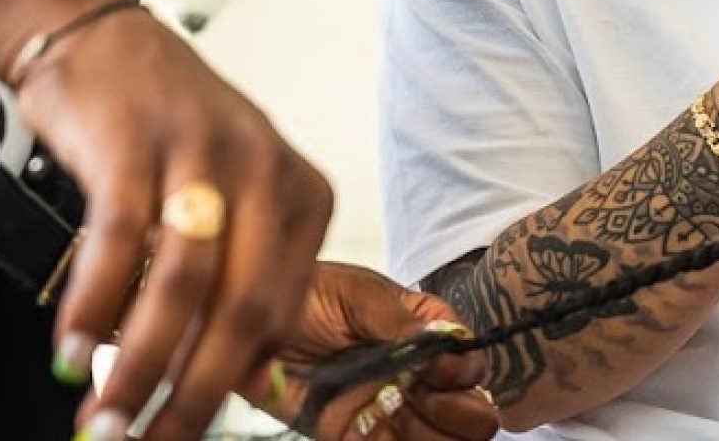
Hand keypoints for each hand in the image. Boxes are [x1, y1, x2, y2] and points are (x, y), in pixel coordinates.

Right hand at [6, 0, 332, 440]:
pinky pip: (121, 241)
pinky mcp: (139, 144)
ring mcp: (205, 155)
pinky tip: (75, 348)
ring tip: (105, 418)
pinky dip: (95, 305)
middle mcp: (265, 172)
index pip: (282, 309)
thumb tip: (237, 376)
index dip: (237, 381)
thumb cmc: (166, 131)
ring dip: (140, 363)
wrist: (99, 41)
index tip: (195, 425)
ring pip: (185, 284)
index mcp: (300, 194)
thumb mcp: (226, 197)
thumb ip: (237, 278)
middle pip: (243, 307)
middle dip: (194, 392)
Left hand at [243, 262, 497, 440]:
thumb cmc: (309, 293)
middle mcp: (416, 374)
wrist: (249, 323)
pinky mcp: (351, 433)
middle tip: (425, 399)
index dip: (464, 372)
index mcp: (427, 332)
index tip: (439, 370)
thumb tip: (439, 346)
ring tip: (396, 413)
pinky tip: (373, 428)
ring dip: (430, 434)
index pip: (469, 361)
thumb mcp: (357, 294)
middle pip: (467, 407)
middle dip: (460, 412)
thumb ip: (398, 320)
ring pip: (435, 438)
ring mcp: (387, 406)